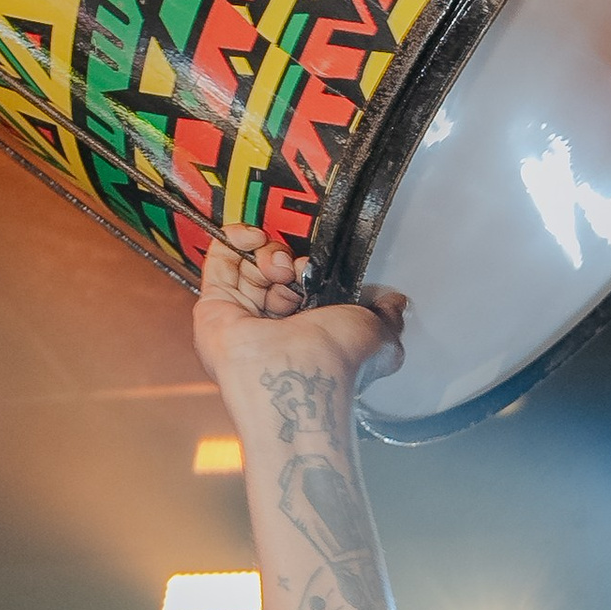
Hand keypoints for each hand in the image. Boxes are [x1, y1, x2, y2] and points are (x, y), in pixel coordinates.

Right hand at [194, 224, 405, 398]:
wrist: (298, 373)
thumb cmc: (336, 360)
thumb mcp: (379, 329)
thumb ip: (388, 313)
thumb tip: (396, 302)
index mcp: (308, 334)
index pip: (305, 288)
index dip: (313, 270)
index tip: (321, 267)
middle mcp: (273, 328)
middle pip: (276, 274)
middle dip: (291, 262)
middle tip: (300, 270)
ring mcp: (242, 318)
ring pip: (250, 265)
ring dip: (269, 253)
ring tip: (283, 267)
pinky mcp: (213, 307)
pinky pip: (220, 262)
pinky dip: (236, 239)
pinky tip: (254, 236)